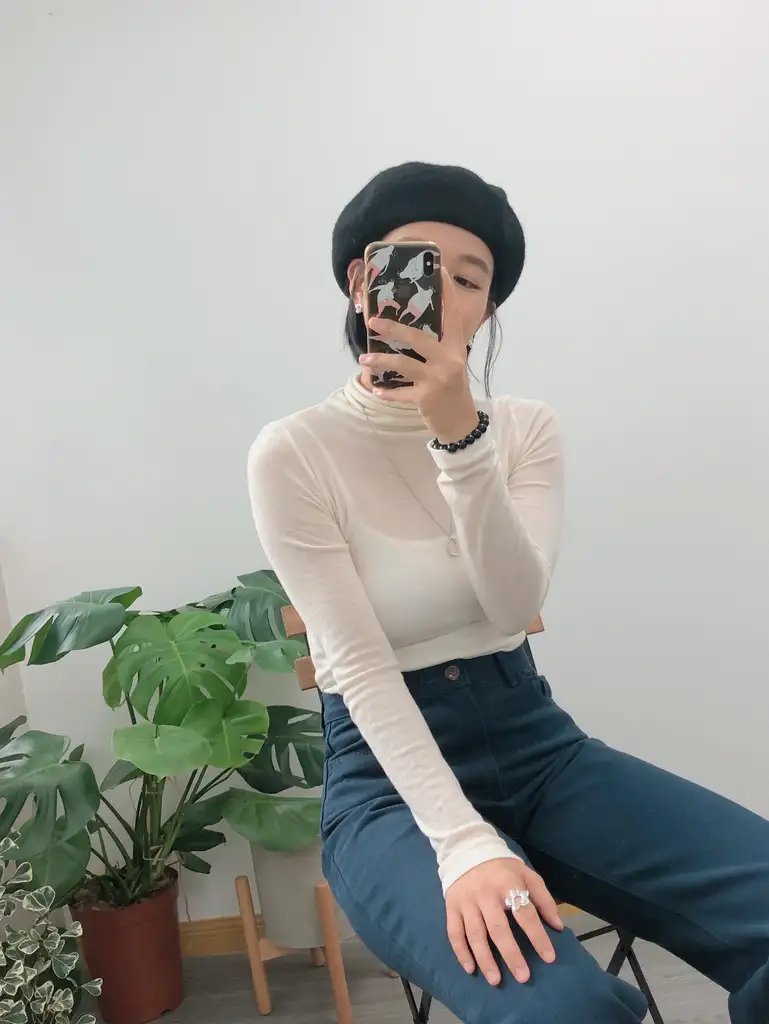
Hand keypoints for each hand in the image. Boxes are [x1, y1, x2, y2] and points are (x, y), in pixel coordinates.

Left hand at [359, 268, 478, 443]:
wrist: (460, 423)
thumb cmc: (451, 389)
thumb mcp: (451, 363)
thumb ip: (437, 346)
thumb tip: (407, 327)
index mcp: (455, 348)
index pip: (452, 315)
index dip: (446, 291)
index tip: (439, 269)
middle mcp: (449, 360)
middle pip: (418, 338)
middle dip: (392, 327)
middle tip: (372, 320)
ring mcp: (437, 380)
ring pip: (403, 364)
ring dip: (380, 360)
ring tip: (364, 358)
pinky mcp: (426, 398)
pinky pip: (400, 392)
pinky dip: (386, 391)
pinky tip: (375, 388)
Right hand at [445, 858, 563, 985]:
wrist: (466, 848)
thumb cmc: (502, 867)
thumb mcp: (526, 874)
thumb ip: (543, 899)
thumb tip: (558, 926)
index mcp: (508, 883)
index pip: (525, 913)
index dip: (537, 936)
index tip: (549, 957)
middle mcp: (485, 894)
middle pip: (498, 928)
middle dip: (511, 955)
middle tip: (523, 978)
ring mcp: (466, 901)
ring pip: (475, 935)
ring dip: (485, 959)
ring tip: (496, 980)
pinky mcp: (451, 906)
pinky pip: (454, 933)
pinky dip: (461, 952)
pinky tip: (470, 969)